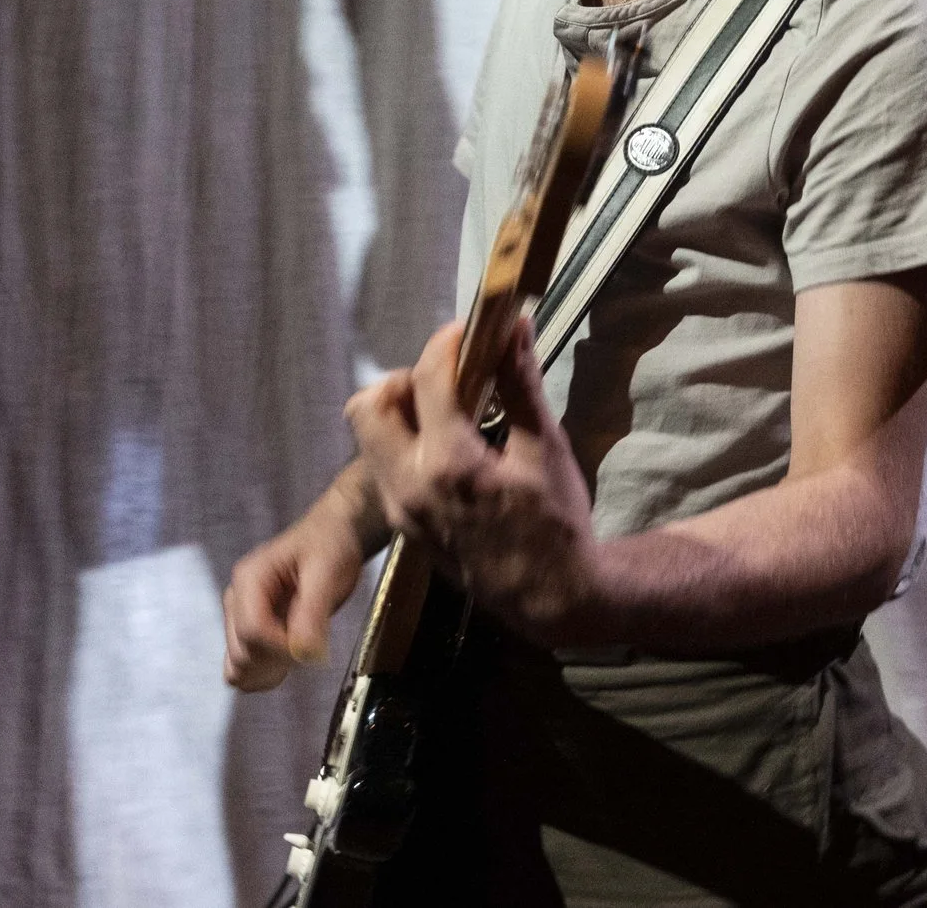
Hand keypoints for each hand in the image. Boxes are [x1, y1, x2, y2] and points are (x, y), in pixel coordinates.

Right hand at [222, 485, 367, 691]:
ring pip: (238, 665)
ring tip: (300, 654)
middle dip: (277, 661)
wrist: (331, 535)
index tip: (312, 647)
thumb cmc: (329, 546)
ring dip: (269, 671)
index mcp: (249, 578)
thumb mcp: (327, 571)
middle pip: (241, 652)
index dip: (282, 648)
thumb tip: (304, 653)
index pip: (252, 632)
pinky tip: (287, 663)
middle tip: (311, 647)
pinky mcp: (250, 629)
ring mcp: (239, 616)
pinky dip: (263, 673)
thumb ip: (313, 612)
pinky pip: (242, 665)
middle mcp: (237, 599)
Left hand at [344, 315, 607, 645]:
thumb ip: (521, 384)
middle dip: (405, 379)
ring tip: (449, 410)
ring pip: (369, 437)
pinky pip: (383, 466)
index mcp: (448, 463)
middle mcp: (408, 485)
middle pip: (369, 406)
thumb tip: (513, 327)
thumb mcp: (545, 449)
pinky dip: (405, 442)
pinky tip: (449, 445)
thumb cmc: (557, 524)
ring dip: (400, 410)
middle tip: (449, 379)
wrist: (550, 600)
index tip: (469, 331)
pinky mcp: (401, 524)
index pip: (426, 378)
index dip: (446, 343)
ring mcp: (399, 508)